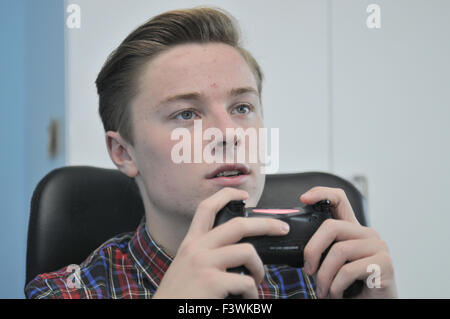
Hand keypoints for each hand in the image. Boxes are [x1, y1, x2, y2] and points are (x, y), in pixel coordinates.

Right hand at [153, 187, 289, 298]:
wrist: (161, 315)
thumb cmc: (178, 296)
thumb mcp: (186, 267)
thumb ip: (206, 254)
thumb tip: (237, 251)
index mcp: (191, 243)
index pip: (207, 208)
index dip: (227, 195)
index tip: (244, 194)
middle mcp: (196, 249)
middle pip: (238, 224)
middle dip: (266, 224)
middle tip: (281, 229)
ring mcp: (204, 264)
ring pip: (248, 252)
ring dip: (259, 268)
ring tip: (257, 279)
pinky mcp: (212, 282)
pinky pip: (246, 282)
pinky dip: (253, 293)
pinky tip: (247, 299)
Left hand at [301, 187, 397, 298]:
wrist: (372, 305)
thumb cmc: (351, 285)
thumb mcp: (333, 263)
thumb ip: (323, 249)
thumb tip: (298, 246)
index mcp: (353, 230)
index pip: (340, 199)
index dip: (321, 193)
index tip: (304, 198)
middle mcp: (367, 233)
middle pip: (331, 226)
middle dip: (312, 250)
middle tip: (308, 270)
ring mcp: (378, 246)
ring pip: (339, 251)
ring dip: (324, 276)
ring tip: (323, 290)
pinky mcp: (384, 263)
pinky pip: (348, 271)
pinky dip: (336, 286)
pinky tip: (337, 293)